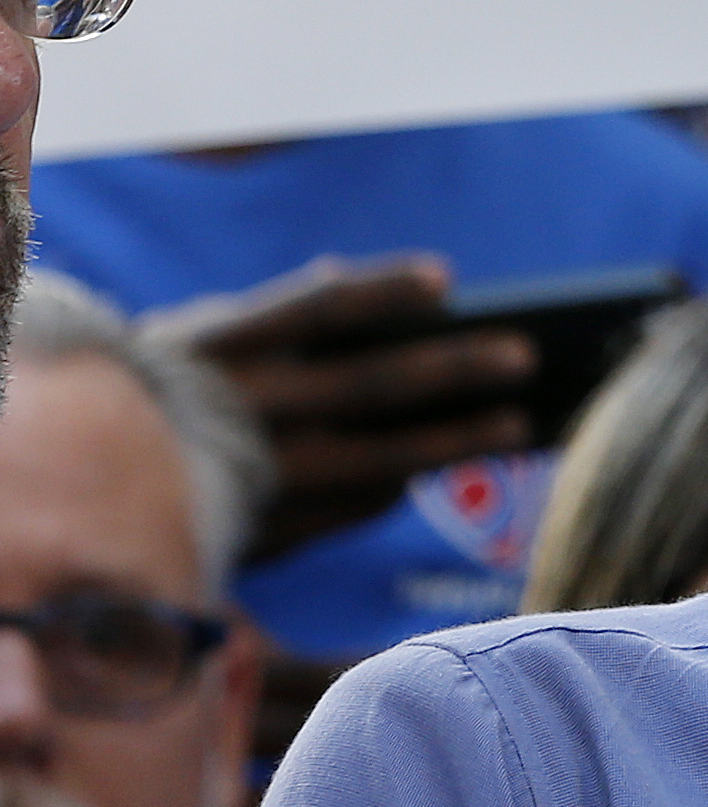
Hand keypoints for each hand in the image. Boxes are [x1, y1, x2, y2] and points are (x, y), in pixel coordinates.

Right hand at [147, 255, 535, 562]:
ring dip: (457, 441)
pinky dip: (401, 485)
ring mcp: (262, 474)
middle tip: (527, 356)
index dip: (386, 290)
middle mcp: (246, 408)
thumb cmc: (164, 390)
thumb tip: (358, 277)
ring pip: (382, 458)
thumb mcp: (201, 337)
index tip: (448, 279)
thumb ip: (282, 314)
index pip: (321, 307)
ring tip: (517, 423)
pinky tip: (437, 470)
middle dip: (456, 369)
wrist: (82, 483)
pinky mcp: (270, 528)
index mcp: (222, 345)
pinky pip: (356, 506)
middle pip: (374, 383)